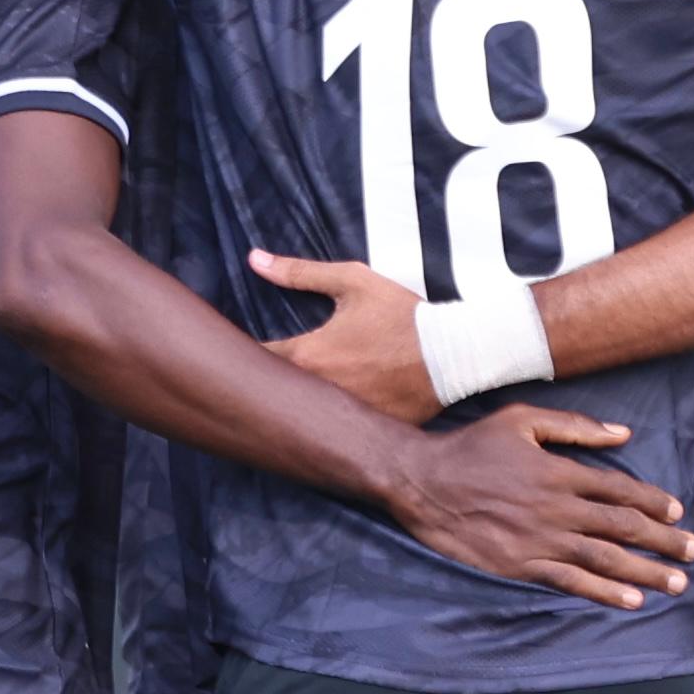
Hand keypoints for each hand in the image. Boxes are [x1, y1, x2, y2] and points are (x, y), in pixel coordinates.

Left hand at [249, 250, 439, 424]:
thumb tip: (254, 259)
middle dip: (266, 386)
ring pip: (304, 417)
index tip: (237, 357)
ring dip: (297, 407)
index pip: (256, 362)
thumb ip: (300, 272)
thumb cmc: (403, 315)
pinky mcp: (365, 433)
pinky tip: (328, 422)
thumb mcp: (353, 282)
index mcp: (309, 355)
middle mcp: (320, 392)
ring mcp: (343, 418)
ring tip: (291, 401)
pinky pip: (337, 434)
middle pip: (274, 396)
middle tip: (258, 381)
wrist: (456, 354)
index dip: (245, 358)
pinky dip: (331, 426)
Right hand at [384, 402, 693, 608]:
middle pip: (623, 527)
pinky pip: (571, 581)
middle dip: (664, 541)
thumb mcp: (522, 420)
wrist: (422, 482)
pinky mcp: (521, 566)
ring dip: (646, 571)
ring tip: (676, 582)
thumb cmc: (470, 447)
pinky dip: (604, 591)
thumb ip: (576, 427)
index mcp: (560, 472)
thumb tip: (623, 434)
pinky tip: (632, 600)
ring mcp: (540, 540)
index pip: (620, 490)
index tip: (677, 513)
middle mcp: (557, 508)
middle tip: (693, 551)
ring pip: (605, 558)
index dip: (654, 503)